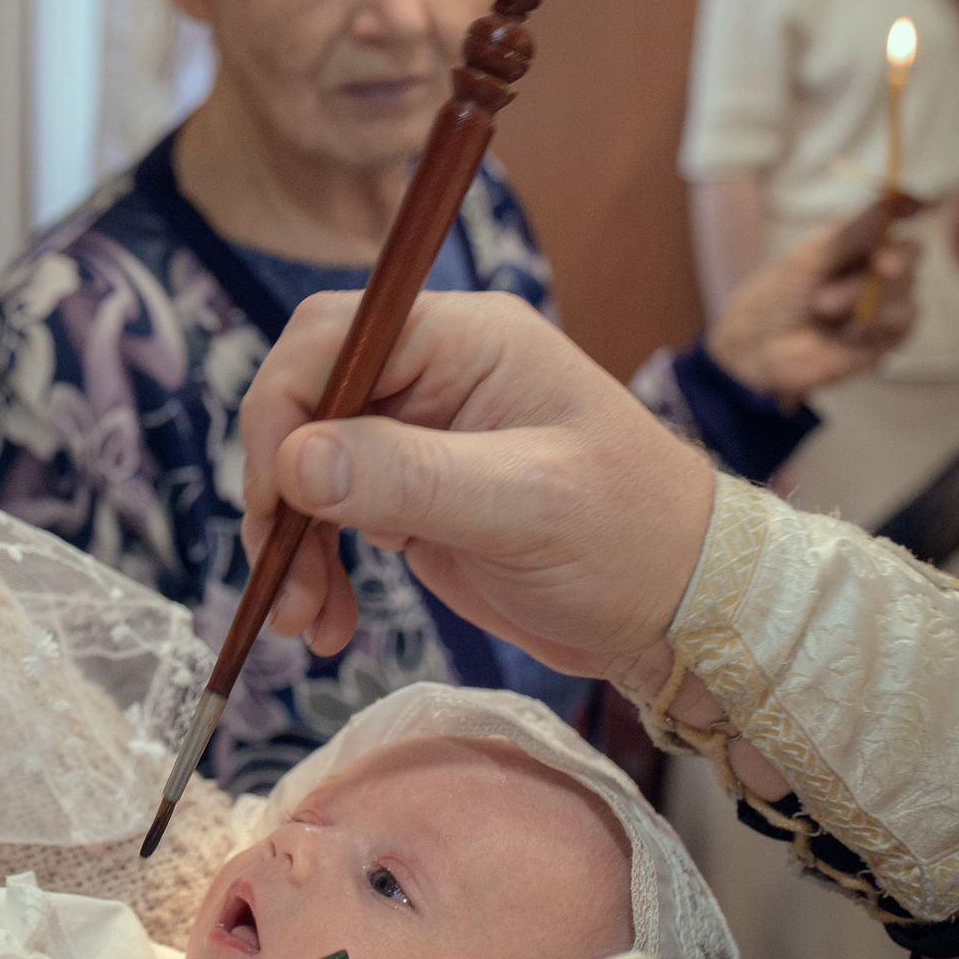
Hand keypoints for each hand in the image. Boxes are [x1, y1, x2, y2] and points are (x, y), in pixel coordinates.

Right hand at [238, 291, 715, 682]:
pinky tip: (328, 622)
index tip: (277, 493)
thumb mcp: (525, 507)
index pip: (331, 336)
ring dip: (290, 540)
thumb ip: (408, 477)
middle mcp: (434, 373)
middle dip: (277, 487)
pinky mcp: (410, 495)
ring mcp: (419, 435)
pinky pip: (329, 515)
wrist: (680, 610)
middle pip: (304, 398)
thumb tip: (296, 462)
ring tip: (303, 618)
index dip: (283, 407)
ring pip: (306, 465)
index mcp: (466, 339)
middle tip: (279, 570)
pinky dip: (314, 566)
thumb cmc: (632, 541)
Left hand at [706, 196, 920, 401]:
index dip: (908, 206)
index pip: (892, 218)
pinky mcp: (884, 338)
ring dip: (869, 297)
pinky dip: (876, 324)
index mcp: (854, 243)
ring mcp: (883, 304)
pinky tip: (846, 334)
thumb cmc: (775, 298)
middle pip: (911, 253)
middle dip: (896, 258)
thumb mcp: (809, 258)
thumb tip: (891, 195)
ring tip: (823, 307)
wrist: (757, 350)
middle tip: (881, 265)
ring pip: (908, 290)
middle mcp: (874, 270)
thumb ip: (852, 231)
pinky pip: (903, 325)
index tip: (916, 205)